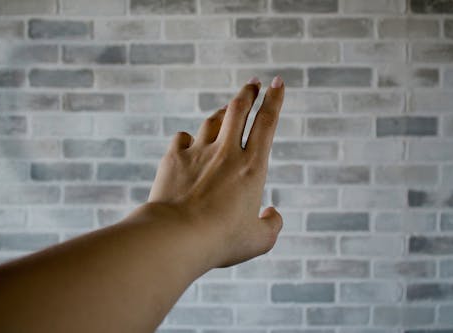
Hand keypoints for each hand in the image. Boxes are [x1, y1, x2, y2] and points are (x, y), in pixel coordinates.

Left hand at [148, 76, 284, 267]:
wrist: (176, 236)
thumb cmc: (221, 241)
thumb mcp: (258, 240)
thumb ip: (272, 225)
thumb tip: (272, 214)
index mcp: (252, 168)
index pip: (267, 123)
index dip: (275, 100)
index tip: (278, 83)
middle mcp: (226, 153)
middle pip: (239, 110)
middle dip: (248, 93)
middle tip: (253, 83)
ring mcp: (199, 152)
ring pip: (213, 121)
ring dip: (222, 113)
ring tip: (227, 111)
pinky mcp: (174, 158)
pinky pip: (182, 138)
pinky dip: (188, 138)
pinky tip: (189, 143)